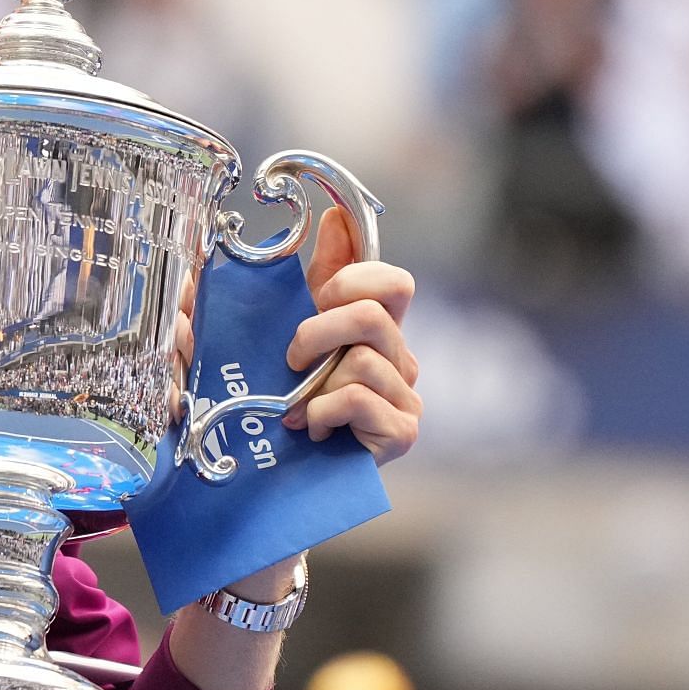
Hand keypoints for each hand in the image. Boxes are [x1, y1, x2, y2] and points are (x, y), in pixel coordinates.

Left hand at [284, 208, 420, 464]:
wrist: (282, 471)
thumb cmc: (290, 395)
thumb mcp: (295, 329)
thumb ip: (318, 276)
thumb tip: (335, 218)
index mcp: (378, 329)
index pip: (394, 282)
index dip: (355, 278)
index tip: (318, 294)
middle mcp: (400, 360)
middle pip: (373, 316)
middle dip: (318, 330)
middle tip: (291, 356)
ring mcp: (406, 398)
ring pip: (362, 361)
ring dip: (315, 382)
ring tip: (298, 404)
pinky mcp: (401, 433)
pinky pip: (360, 400)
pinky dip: (325, 411)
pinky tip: (313, 427)